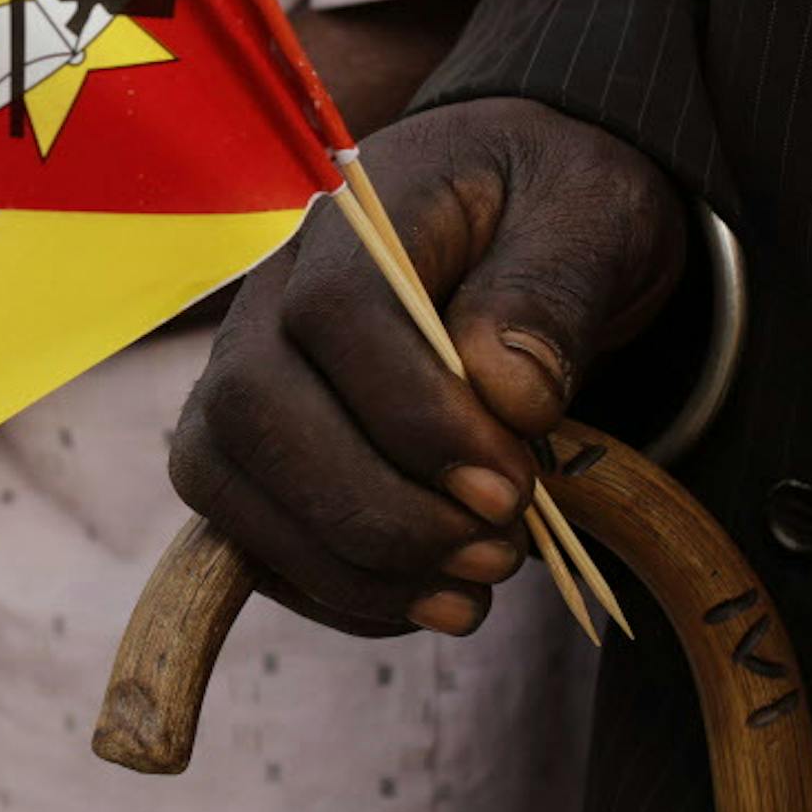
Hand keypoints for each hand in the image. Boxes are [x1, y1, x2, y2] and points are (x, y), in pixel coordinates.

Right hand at [169, 98, 684, 636]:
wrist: (525, 225)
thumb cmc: (552, 212)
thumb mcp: (590, 218)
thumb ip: (552, 289)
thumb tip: (508, 394)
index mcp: (352, 218)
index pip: (333, 313)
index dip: (412, 413)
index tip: (513, 483)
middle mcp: (268, 292)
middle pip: (249, 405)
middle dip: (368, 506)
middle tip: (495, 548)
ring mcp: (244, 371)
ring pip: (221, 475)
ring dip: (343, 561)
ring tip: (473, 589)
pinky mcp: (253, 450)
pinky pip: (244, 535)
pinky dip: (330, 590)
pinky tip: (430, 600)